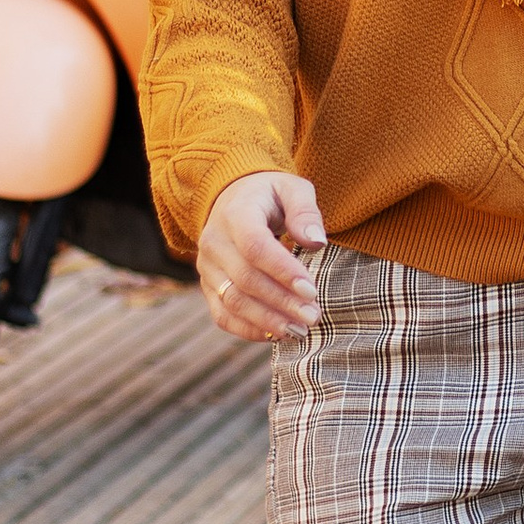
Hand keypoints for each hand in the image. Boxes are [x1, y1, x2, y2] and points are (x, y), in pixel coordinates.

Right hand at [198, 172, 326, 342]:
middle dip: (282, 302)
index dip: (283, 271)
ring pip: (232, 301)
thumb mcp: (292, 189)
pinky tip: (278, 335)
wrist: (233, 199)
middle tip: (313, 316)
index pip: (255, 246)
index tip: (311, 290)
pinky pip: (222, 315)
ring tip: (300, 331)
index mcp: (236, 213)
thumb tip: (316, 241)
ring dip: (267, 320)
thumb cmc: (270, 196)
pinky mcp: (208, 286)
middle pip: (245, 279)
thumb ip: (305, 211)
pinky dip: (249, 329)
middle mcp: (214, 241)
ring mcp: (207, 266)